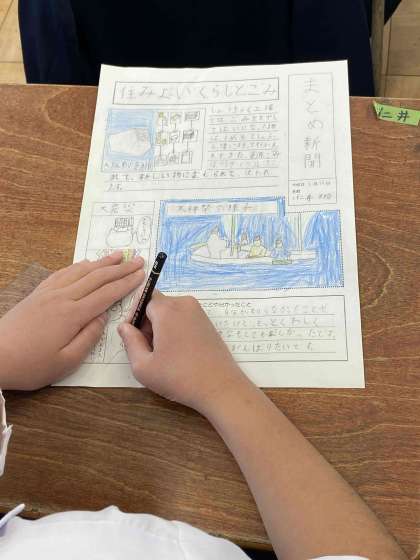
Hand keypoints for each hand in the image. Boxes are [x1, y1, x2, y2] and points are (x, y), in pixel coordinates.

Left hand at [0, 252, 144, 389]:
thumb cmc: (31, 365)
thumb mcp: (67, 361)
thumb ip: (89, 337)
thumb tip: (103, 317)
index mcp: (73, 314)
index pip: (107, 294)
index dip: (126, 283)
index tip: (141, 275)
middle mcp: (63, 297)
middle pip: (97, 278)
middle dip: (120, 268)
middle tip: (138, 259)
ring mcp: (49, 292)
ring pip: (81, 271)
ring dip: (102, 262)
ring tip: (118, 255)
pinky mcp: (38, 293)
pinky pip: (62, 273)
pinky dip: (78, 266)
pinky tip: (85, 263)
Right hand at [118, 292, 246, 412]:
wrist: (220, 387)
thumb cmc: (179, 378)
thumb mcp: (143, 366)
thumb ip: (130, 342)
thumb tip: (124, 327)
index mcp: (168, 309)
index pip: (143, 300)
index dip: (134, 317)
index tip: (132, 337)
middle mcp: (185, 304)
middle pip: (157, 305)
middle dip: (147, 323)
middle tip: (146, 350)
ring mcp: (199, 312)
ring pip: (170, 312)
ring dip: (161, 328)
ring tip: (162, 354)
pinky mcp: (207, 322)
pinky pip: (183, 318)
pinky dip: (175, 330)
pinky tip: (177, 353)